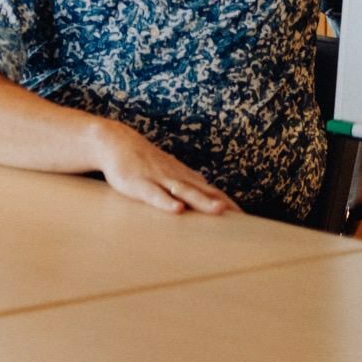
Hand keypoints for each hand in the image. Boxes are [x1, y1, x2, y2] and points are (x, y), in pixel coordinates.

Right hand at [91, 121, 240, 214]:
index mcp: (183, 177)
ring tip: (218, 210)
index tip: (245, 220)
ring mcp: (158, 179)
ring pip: (183, 192)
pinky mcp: (138, 184)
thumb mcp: (168, 172)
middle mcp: (175, 178)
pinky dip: (166, 202)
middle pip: (203, 192)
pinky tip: (176, 209)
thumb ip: (186, 186)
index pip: (211, 191)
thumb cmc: (144, 162)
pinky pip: (154, 194)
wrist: (116, 142)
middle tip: (240, 217)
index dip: (227, 203)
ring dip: (201, 201)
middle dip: (221, 203)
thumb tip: (204, 201)